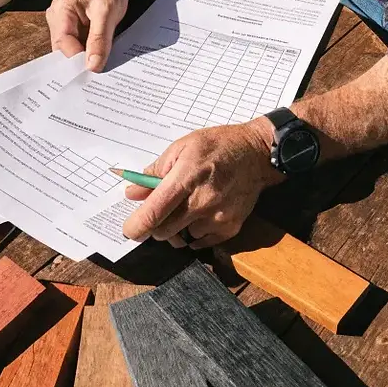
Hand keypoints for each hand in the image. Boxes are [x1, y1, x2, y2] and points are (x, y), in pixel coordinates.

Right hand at [45, 0, 129, 71]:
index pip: (62, 43)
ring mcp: (63, 24)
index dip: (76, 59)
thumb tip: (92, 66)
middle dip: (80, 60)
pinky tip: (99, 57)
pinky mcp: (72, 29)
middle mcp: (57, 17)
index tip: (91, 72)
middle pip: (64, 48)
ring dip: (85, 57)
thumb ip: (99, 40)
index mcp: (61, 10)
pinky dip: (88, 52)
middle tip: (97, 73)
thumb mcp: (107, 15)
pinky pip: (78, 46)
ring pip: (71, 49)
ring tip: (100, 65)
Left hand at [122, 118, 279, 248]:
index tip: (130, 229)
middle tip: (162, 210)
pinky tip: (204, 212)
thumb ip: (155, 172)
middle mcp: (201, 202)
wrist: (257, 152)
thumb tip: (132, 193)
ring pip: (183, 238)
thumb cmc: (217, 145)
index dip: (135, 227)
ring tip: (190, 205)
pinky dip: (197, 231)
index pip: (153, 213)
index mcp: (185, 178)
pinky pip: (202, 241)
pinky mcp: (231, 227)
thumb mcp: (182, 148)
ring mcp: (218, 217)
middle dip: (156, 225)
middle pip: (163, 232)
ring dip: (179, 227)